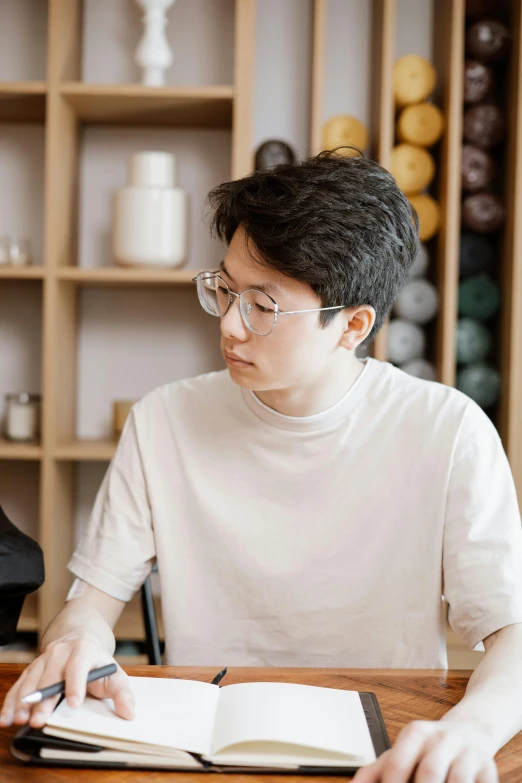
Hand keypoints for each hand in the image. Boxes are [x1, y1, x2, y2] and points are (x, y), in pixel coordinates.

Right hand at [0, 632, 134, 728]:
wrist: (79, 638)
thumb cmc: (96, 661)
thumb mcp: (114, 672)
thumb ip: (122, 693)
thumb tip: (129, 712)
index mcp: (84, 649)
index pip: (79, 665)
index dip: (76, 684)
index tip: (74, 703)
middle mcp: (61, 652)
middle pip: (51, 676)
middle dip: (45, 699)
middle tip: (40, 720)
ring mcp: (44, 659)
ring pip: (32, 680)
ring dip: (25, 701)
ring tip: (21, 720)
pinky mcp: (32, 668)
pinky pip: (20, 684)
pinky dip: (12, 701)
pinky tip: (7, 717)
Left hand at [352, 719, 497, 782]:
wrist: (469, 731)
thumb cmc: (428, 749)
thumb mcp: (401, 752)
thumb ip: (375, 771)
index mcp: (416, 733)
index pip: (397, 763)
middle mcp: (442, 739)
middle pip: (429, 773)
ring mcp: (467, 752)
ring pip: (458, 780)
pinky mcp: (488, 767)